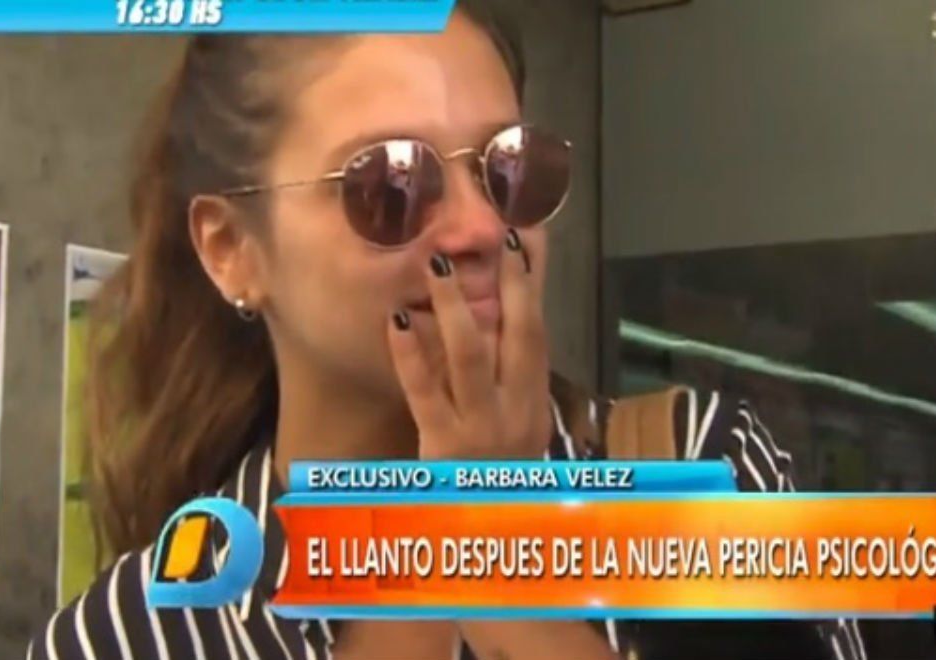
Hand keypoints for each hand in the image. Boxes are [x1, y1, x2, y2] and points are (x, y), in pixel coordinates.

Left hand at [387, 228, 551, 459]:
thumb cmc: (494, 479)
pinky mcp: (445, 446)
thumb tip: (489, 320)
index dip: (533, 282)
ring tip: (436, 262)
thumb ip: (504, 379)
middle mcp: (519, 410)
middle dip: (509, 281)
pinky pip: (427, 392)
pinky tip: (397, 319)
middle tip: (491, 231)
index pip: (538, 330)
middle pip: (520, 334)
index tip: (523, 235)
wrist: (488, 541)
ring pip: (474, 356)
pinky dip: (412, 354)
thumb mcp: (512, 427)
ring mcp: (484, 427)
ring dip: (455, 305)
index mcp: (534, 401)